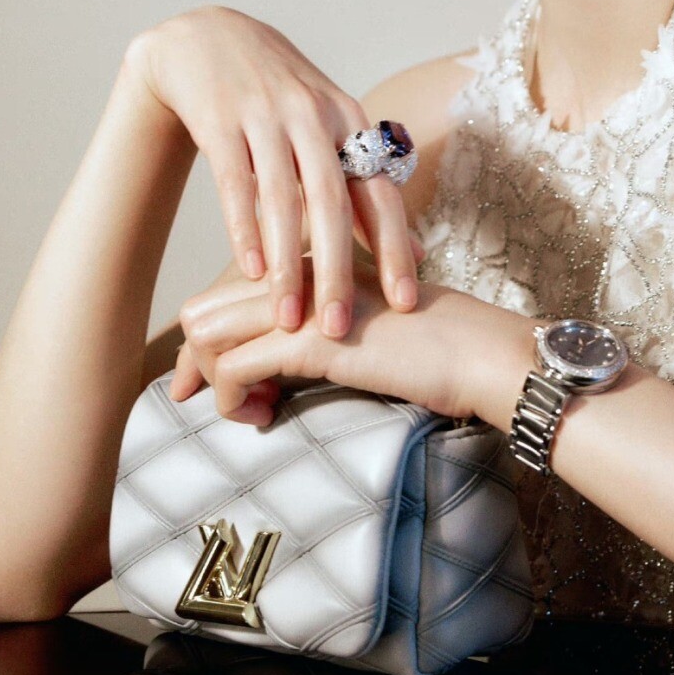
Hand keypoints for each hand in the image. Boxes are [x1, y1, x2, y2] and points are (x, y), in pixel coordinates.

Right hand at [123, 6, 423, 337]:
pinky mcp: (219, 118)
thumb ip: (369, 187)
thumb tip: (421, 250)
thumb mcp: (330, 127)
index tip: (406, 302)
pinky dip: (244, 228)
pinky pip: (235, 182)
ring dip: (286, 265)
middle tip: (340, 329)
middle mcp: (313, 116)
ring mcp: (265, 114)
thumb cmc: (277, 95)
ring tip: (288, 320)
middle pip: (333, 202)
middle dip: (338, 270)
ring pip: (283, 200)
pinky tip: (251, 271)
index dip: (395, 248)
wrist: (206, 37)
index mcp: (348, 121)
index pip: (380, 192)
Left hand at [169, 254, 521, 425]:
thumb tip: (276, 363)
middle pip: (202, 309)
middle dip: (196, 362)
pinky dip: (234, 401)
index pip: (227, 291)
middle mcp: (297, 268)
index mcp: (310, 258)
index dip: (208, 340)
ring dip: (216, 382)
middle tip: (218, 401)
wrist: (477, 352)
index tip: (210, 382)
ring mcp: (301, 300)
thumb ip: (320, 326)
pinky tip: (266, 416)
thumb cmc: (433, 347)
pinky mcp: (308, 337)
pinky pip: (234, 368)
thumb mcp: (363, 326)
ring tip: (255, 410)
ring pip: (205, 334)